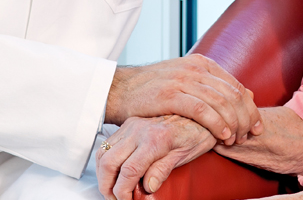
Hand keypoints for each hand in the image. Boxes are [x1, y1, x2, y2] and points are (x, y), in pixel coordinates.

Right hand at [96, 115, 216, 199]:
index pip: (128, 171)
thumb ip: (163, 170)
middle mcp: (139, 130)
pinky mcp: (130, 122)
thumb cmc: (197, 132)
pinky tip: (113, 171)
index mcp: (155, 139)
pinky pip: (108, 143)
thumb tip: (148, 187)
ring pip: (104, 152)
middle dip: (107, 186)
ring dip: (103, 174)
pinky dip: (105, 161)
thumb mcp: (185, 154)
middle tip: (115, 198)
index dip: (123, 191)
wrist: (199, 111)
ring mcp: (132, 125)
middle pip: (109, 162)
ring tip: (112, 188)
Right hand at [106, 54, 261, 144]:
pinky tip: (223, 136)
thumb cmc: (152, 89)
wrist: (119, 88)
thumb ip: (209, 85)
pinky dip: (217, 124)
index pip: (236, 85)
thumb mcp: (184, 80)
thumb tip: (241, 93)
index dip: (250, 107)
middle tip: (251, 135)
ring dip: (234, 124)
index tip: (255, 125)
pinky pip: (203, 110)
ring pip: (222, 103)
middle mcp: (195, 69)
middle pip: (234, 94)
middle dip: (246, 117)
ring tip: (237, 140)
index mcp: (201, 63)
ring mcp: (183, 80)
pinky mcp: (171, 94)